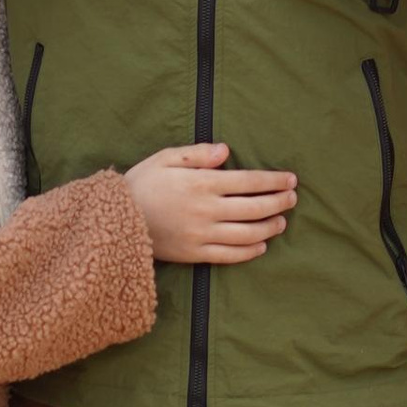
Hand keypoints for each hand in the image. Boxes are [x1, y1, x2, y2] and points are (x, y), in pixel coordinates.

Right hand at [123, 140, 298, 265]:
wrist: (113, 222)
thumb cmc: (140, 185)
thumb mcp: (164, 159)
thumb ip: (196, 154)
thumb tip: (226, 151)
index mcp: (202, 183)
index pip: (249, 181)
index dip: (274, 181)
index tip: (290, 179)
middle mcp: (207, 210)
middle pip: (255, 207)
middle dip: (279, 202)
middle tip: (293, 198)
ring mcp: (203, 235)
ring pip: (248, 233)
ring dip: (270, 227)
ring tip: (282, 221)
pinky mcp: (195, 254)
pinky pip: (230, 255)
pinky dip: (250, 251)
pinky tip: (261, 245)